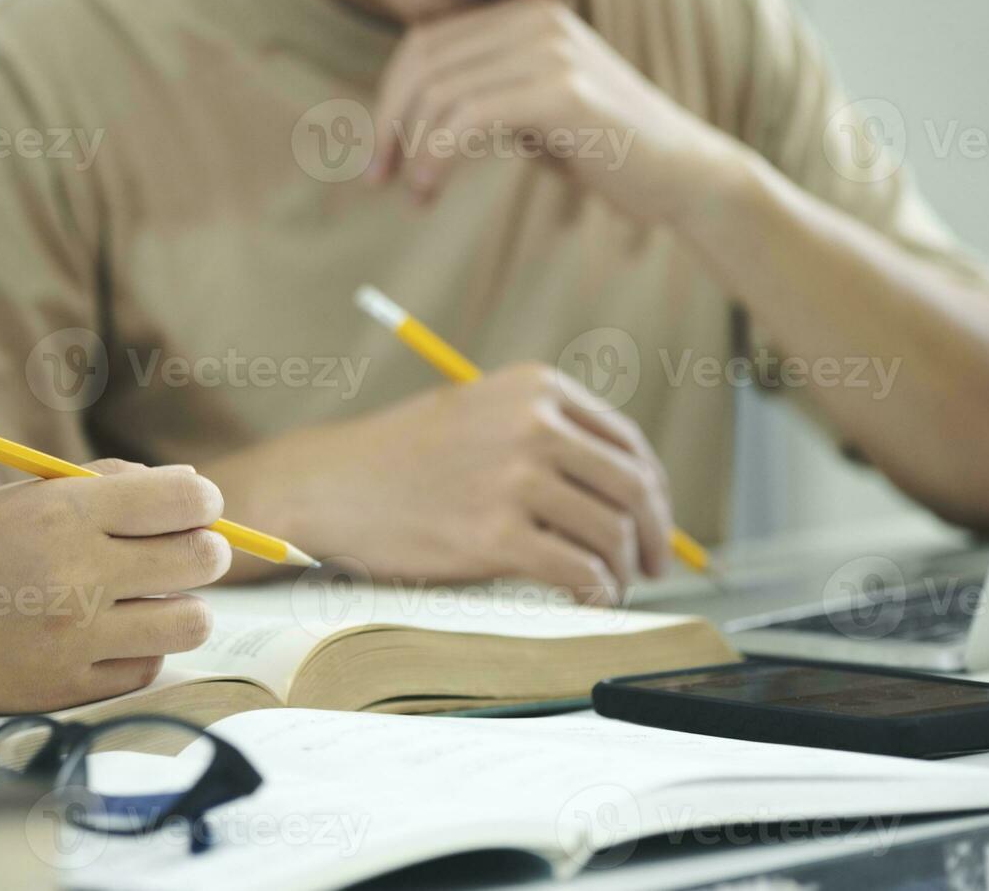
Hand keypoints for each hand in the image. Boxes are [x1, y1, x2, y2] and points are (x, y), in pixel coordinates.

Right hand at [0, 462, 228, 715]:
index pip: (188, 500)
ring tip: (143, 598)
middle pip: (203, 560)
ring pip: (190, 621)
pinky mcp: (61, 690)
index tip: (193, 507)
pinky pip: (146, 668)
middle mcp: (76, 575)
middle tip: (176, 553)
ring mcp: (72, 639)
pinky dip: (138, 650)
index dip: (203, 502)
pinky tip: (103, 635)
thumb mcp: (15, 496)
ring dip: (178, 606)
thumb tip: (187, 489)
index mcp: (62, 511)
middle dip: (202, 550)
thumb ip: (102, 487)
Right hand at [241, 364, 676, 602]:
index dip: (655, 493)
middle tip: (656, 567)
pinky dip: (596, 593)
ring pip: (611, 533)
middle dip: (655, 536)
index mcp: (536, 388)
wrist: (332, 486)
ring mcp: (515, 478)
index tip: (655, 525)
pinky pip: (578, 570)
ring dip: (623, 571)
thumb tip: (627, 490)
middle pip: (631, 487)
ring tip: (612, 589)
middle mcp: (533, 424)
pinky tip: (588, 601)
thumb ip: (548, 433)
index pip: (627, 443)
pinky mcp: (495, 535)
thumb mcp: (481, 411)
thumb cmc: (405, 458)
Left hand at [370, 0, 741, 225]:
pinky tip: (430, 188)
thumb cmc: (601, 148)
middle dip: (390, 123)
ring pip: (441, 91)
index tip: (379, 154)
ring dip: (413, 148)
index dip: (390, 97)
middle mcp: (535, 16)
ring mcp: (550, 49)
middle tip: (378, 177)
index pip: (426, 41)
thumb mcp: (531, 107)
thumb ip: (481, 93)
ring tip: (416, 193)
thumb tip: (405, 115)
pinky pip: (468, 119)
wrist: (680, 173)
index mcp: (524, 11)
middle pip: (424, 62)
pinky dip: (435, 156)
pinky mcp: (562, 91)